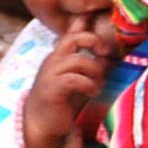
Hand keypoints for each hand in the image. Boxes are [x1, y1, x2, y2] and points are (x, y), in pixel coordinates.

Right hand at [22, 17, 116, 147]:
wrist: (41, 123)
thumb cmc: (63, 101)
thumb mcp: (79, 81)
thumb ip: (90, 68)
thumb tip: (106, 58)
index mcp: (59, 56)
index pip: (70, 33)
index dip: (84, 24)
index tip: (101, 35)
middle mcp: (53, 60)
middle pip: (73, 38)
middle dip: (93, 41)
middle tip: (105, 54)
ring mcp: (50, 73)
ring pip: (78, 59)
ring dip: (95, 71)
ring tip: (99, 83)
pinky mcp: (52, 89)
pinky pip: (73, 79)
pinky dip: (88, 84)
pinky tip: (92, 92)